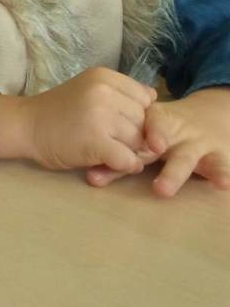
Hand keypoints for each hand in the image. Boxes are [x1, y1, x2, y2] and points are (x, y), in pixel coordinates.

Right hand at [0, 67, 156, 173]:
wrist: (24, 126)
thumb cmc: (59, 111)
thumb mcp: (89, 90)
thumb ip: (120, 93)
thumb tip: (155, 97)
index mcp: (103, 77)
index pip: (145, 98)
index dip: (137, 115)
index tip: (118, 121)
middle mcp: (104, 92)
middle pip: (145, 121)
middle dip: (135, 135)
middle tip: (111, 139)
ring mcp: (100, 116)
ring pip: (140, 142)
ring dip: (130, 152)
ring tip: (108, 151)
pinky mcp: (96, 141)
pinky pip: (129, 160)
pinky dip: (124, 166)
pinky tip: (108, 162)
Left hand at [89, 89, 229, 196]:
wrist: (210, 116)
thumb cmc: (166, 131)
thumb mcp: (145, 136)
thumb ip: (121, 153)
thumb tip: (90, 177)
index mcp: (149, 124)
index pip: (132, 131)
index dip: (118, 142)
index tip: (110, 154)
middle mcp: (171, 133)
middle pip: (154, 142)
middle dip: (138, 154)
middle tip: (128, 166)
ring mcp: (195, 144)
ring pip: (184, 157)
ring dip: (172, 173)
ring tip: (161, 190)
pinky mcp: (218, 155)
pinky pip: (220, 164)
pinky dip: (222, 173)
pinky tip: (222, 185)